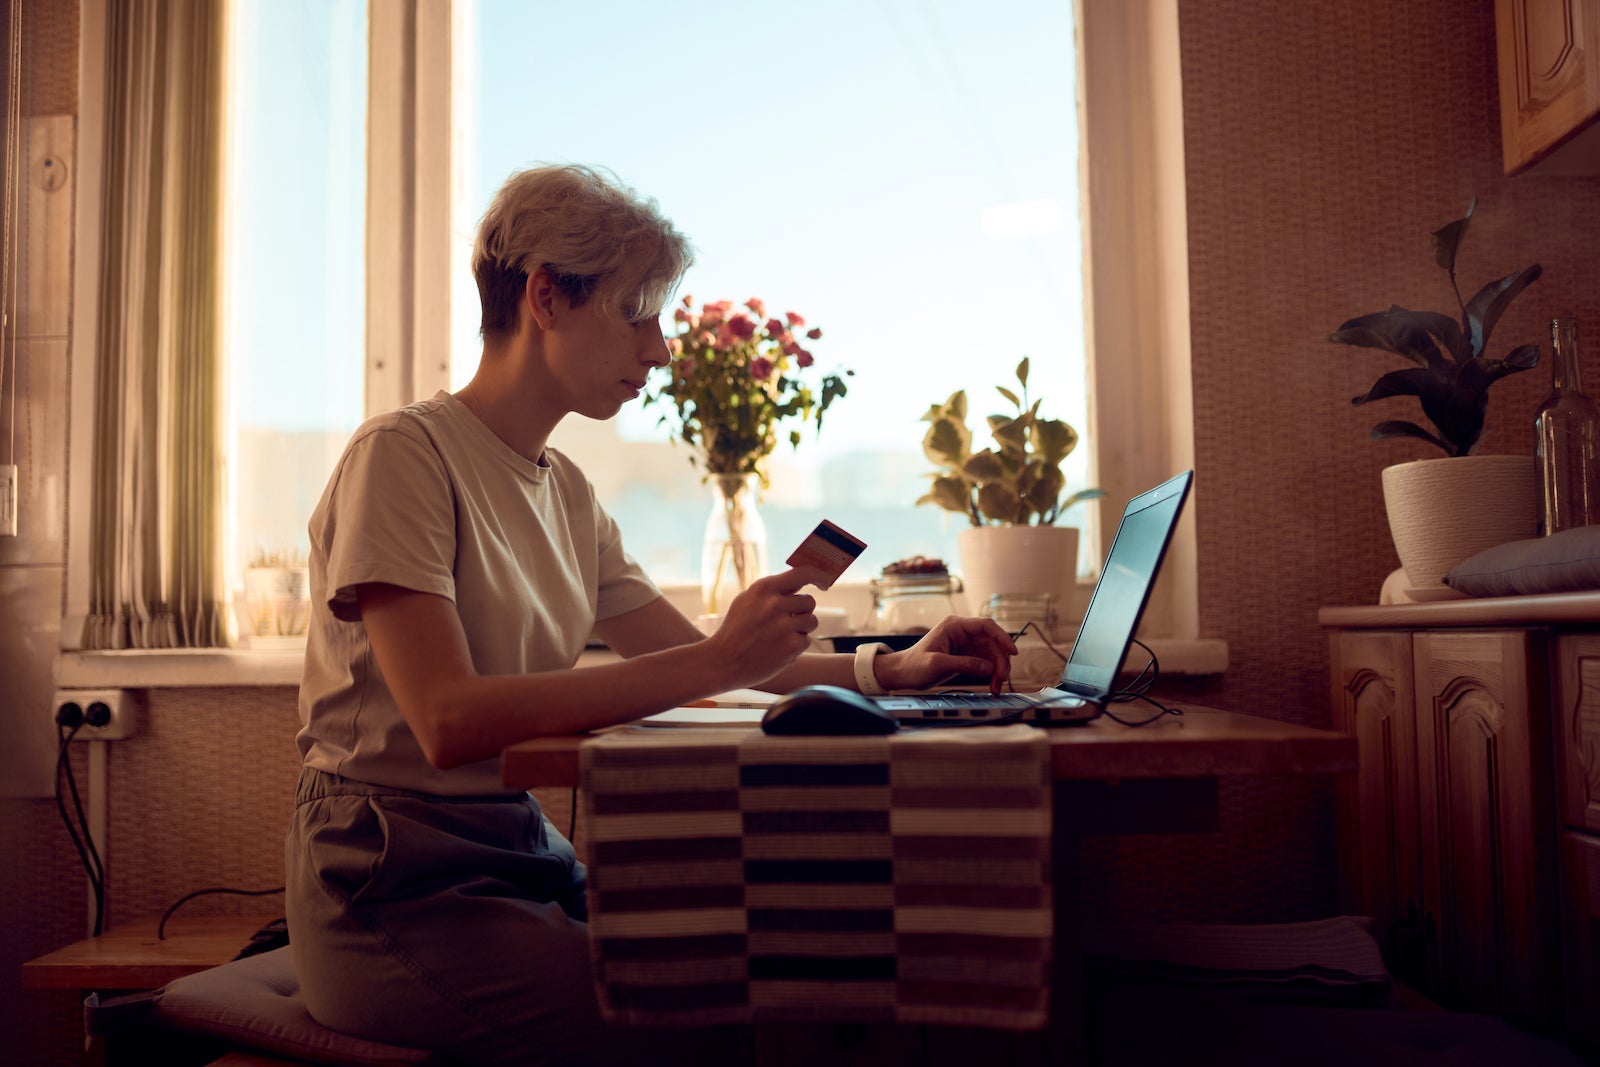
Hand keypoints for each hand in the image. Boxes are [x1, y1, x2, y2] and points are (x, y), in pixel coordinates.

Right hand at [705, 567, 824, 688]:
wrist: (722, 662)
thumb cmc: (736, 629)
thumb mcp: (747, 600)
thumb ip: (772, 590)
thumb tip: (801, 579)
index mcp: (764, 588)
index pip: (803, 573)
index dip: (819, 576)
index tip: (825, 582)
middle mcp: (775, 604)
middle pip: (810, 601)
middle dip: (802, 610)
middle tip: (786, 620)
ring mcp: (784, 626)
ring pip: (811, 621)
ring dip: (801, 628)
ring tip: (779, 635)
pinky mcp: (790, 647)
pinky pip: (806, 640)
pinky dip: (795, 645)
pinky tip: (777, 649)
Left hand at [875, 616, 1017, 693]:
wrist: (902, 674)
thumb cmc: (913, 665)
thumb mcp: (937, 665)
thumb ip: (964, 664)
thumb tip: (988, 667)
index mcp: (954, 626)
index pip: (985, 626)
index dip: (1002, 637)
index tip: (1012, 651)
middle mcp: (962, 632)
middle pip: (992, 642)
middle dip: (1000, 660)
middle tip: (1001, 678)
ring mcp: (965, 644)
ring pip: (992, 653)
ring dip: (998, 669)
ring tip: (996, 686)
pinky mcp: (966, 656)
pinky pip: (986, 662)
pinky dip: (991, 674)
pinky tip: (992, 685)